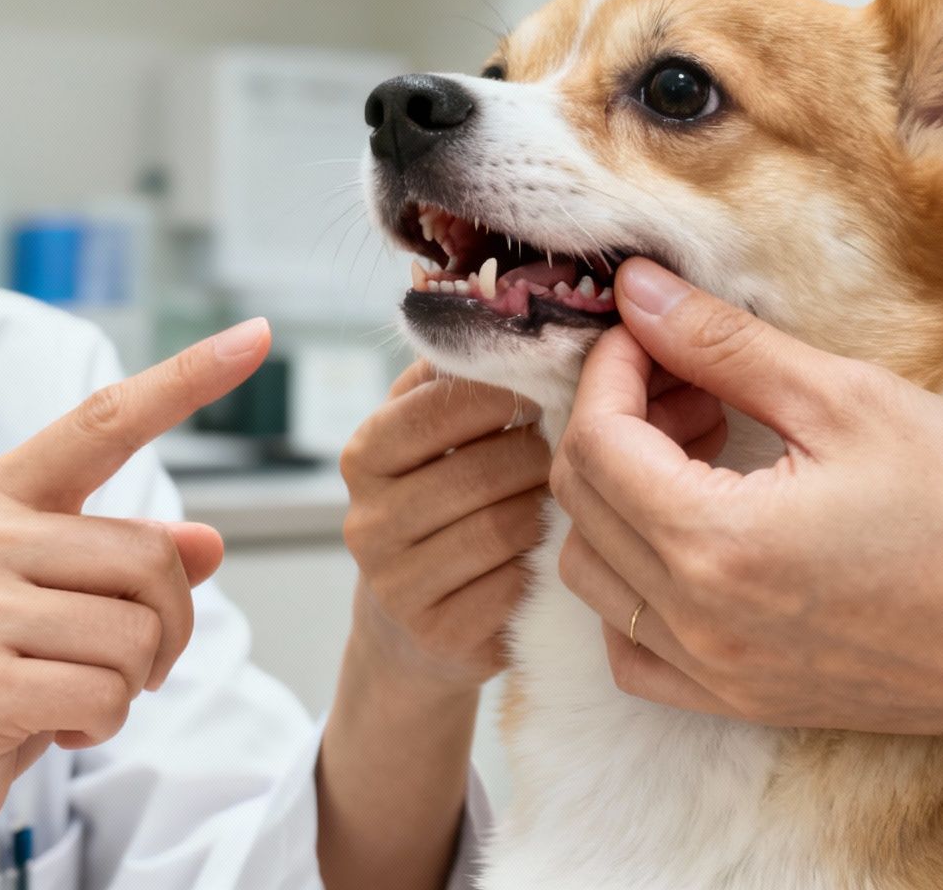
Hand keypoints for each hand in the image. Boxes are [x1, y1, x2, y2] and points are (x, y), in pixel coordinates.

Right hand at [0, 319, 270, 889]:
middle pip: (154, 560)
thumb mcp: (48, 609)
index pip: (104, 422)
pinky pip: (108, 697)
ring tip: (63, 699)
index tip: (256, 335)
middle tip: (115, 673)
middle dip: (165, 635)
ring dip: (127, 688)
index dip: (186, 378)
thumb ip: (120, 566)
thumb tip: (208, 542)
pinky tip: (44, 731)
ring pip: (139, 636)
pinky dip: (98, 728)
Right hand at [337, 361, 547, 697]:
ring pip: (508, 525)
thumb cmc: (439, 503)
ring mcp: (399, 585)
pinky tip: (559, 549)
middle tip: (580, 444)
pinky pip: (519, 584)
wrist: (414, 626)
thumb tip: (494, 306)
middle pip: (486, 468)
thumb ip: (450, 377)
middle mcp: (367, 520)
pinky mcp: (441, 635)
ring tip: (575, 491)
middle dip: (542, 452)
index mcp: (363, 455)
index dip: (510, 391)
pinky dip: (548, 563)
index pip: (442, 405)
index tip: (552, 383)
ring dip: (553, 506)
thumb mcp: (426, 435)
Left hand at [552, 259, 942, 745]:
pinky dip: (637, 585)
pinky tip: (702, 531)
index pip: (594, 442)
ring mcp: (716, 672)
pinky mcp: (744, 699)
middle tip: (688, 376)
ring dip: (623, 497)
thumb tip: (637, 292)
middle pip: (581, 505)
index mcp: (716, 543)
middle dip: (613, 421)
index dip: (609, 369)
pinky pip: (634, 650)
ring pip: (595, 576)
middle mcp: (697, 622)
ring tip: (704, 443)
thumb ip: (725, 345)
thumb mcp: (851, 400)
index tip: (654, 329)